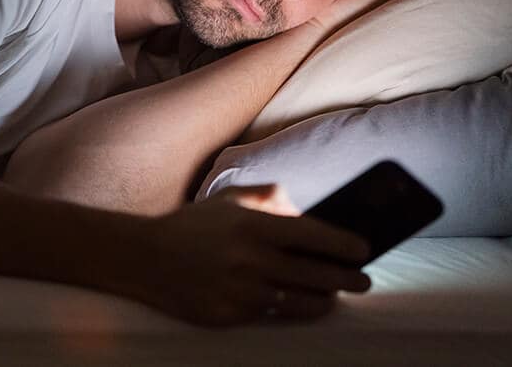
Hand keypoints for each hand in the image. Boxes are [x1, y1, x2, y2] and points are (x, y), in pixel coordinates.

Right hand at [142, 184, 370, 325]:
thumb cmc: (193, 225)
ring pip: (300, 301)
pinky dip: (292, 309)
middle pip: (315, 273)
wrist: (147, 258)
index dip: (343, 244)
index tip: (363, 249)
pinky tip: (303, 305)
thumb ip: (268, 197)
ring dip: (325, 299)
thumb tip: (304, 211)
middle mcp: (249, 258)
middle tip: (364, 280)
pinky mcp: (230, 315)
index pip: (311, 234)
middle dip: (347, 278)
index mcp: (251, 224)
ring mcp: (240, 290)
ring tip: (334, 295)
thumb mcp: (228, 199)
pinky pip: (273, 315)